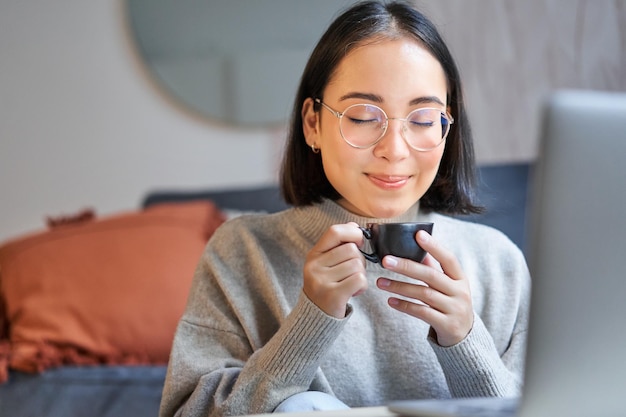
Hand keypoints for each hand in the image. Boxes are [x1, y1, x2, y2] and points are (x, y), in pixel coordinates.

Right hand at [303, 222, 368, 317]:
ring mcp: (322, 281)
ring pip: (357, 265)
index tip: (358, 243)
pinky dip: (362, 286)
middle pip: (351, 250)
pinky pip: (359, 279)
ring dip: (361, 275)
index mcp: (313, 255)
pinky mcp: (333, 295)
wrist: (316, 316)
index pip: (334, 232)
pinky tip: (353, 291)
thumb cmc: (327, 286)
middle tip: (352, 273)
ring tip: (351, 283)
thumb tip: (354, 226)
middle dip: (359, 260)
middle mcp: (314, 266)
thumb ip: (339, 245)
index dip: (352, 233)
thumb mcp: (326, 263)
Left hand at [376, 230, 472, 345]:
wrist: (465, 335)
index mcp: (460, 278)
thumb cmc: (451, 303)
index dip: (434, 246)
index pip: (448, 258)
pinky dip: (405, 306)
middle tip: (386, 260)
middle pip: (431, 275)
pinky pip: (422, 312)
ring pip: (424, 294)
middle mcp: (460, 292)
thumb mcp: (448, 285)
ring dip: (400, 287)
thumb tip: (415, 246)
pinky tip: (390, 301)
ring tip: (380, 282)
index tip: (418, 234)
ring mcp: (454, 309)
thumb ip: (433, 268)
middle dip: (407, 266)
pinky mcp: (446, 324)